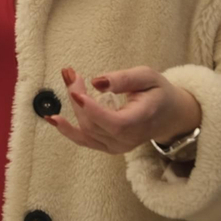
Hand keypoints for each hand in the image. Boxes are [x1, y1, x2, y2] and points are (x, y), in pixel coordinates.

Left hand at [47, 66, 201, 154]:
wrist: (168, 115)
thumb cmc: (157, 92)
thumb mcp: (147, 77)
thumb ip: (124, 79)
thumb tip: (97, 82)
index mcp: (141, 121)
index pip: (115, 123)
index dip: (94, 111)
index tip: (77, 93)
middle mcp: (128, 139)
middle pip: (94, 123)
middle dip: (78, 97)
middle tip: (71, 73)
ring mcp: (117, 146)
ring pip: (86, 130)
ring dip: (72, 106)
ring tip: (68, 79)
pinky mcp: (107, 146)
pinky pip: (84, 141)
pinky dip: (67, 130)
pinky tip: (52, 119)